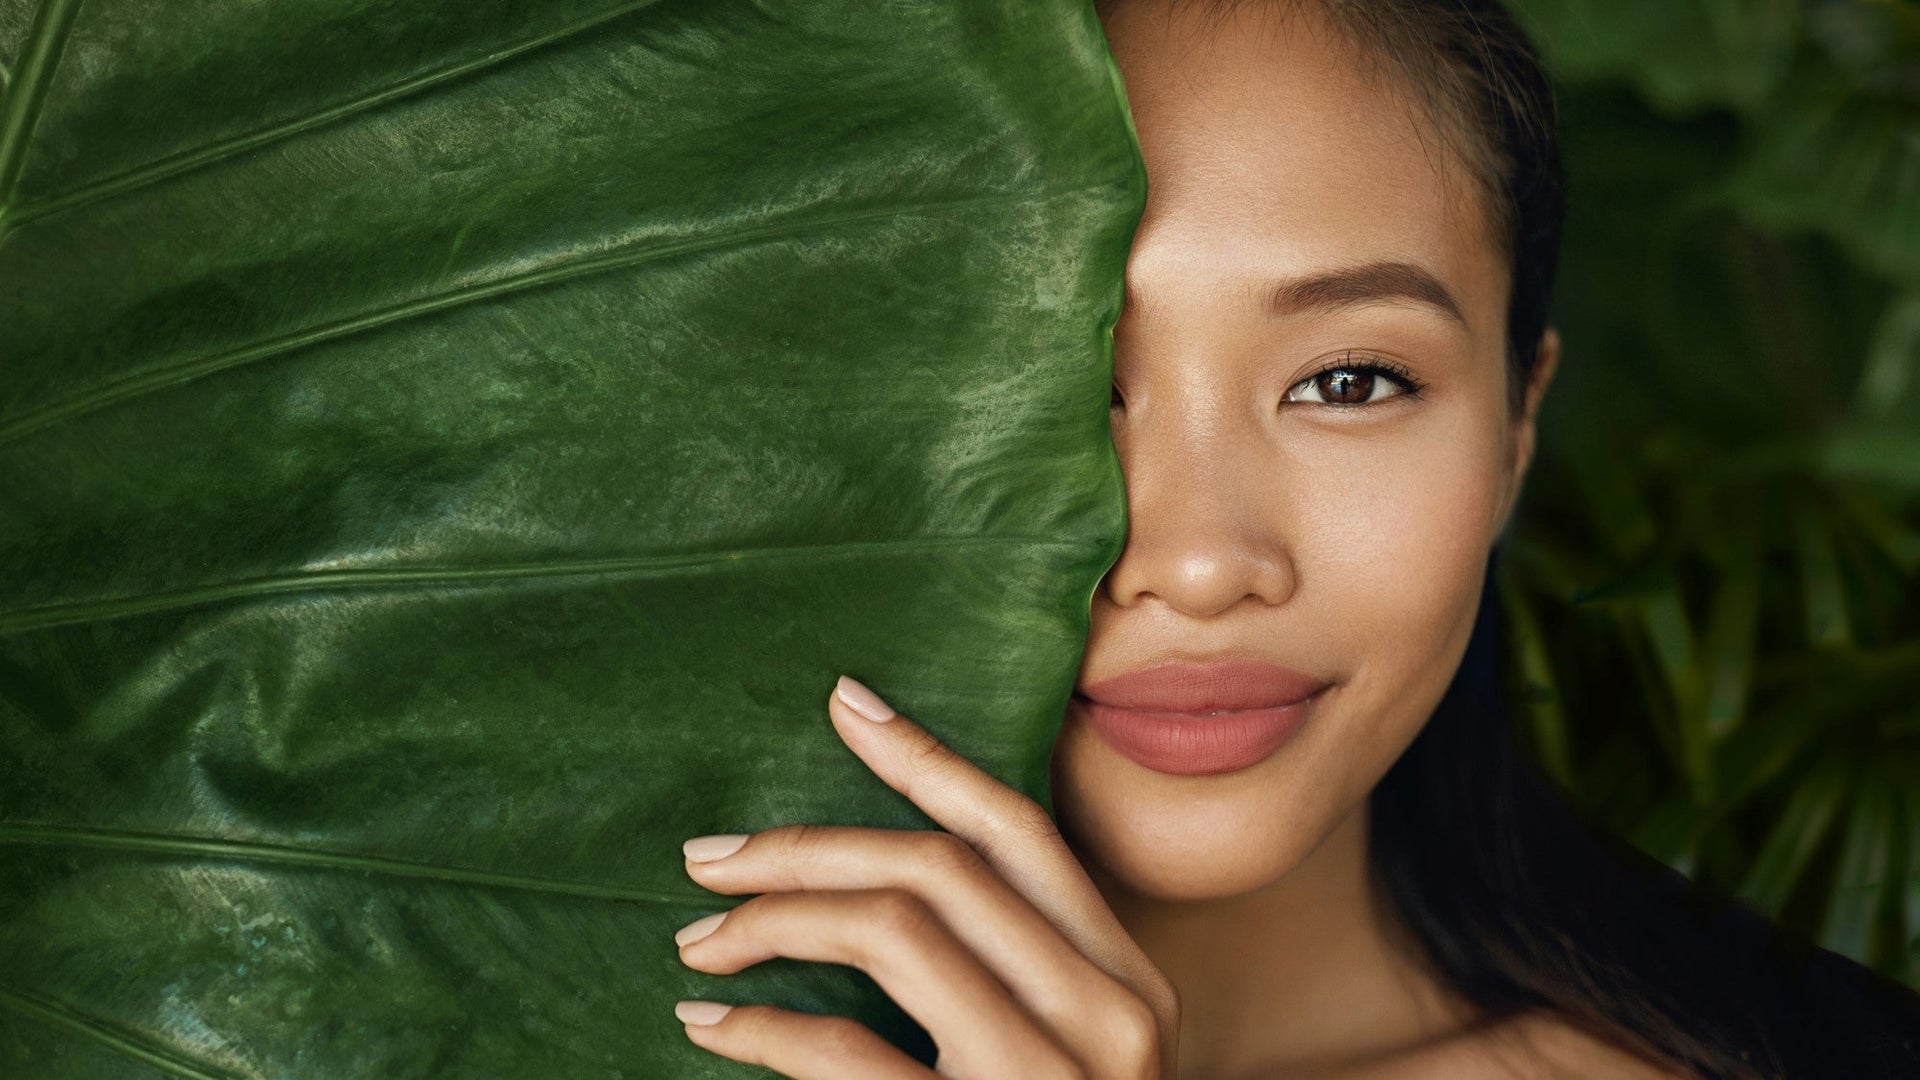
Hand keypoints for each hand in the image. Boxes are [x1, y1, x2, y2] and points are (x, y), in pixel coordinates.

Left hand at [670, 674, 1181, 1078]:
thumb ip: (1016, 970)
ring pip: (893, 929)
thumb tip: (885, 869)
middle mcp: (1112, 1017)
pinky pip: (846, 1055)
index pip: (1021, 832)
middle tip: (707, 855)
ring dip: (774, 918)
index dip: (926, 757)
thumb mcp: (1070, 1057)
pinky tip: (711, 1021)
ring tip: (700, 936)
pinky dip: (761, 1026)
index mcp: (1130, 982)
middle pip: (938, 868)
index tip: (844, 701)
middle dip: (807, 844)